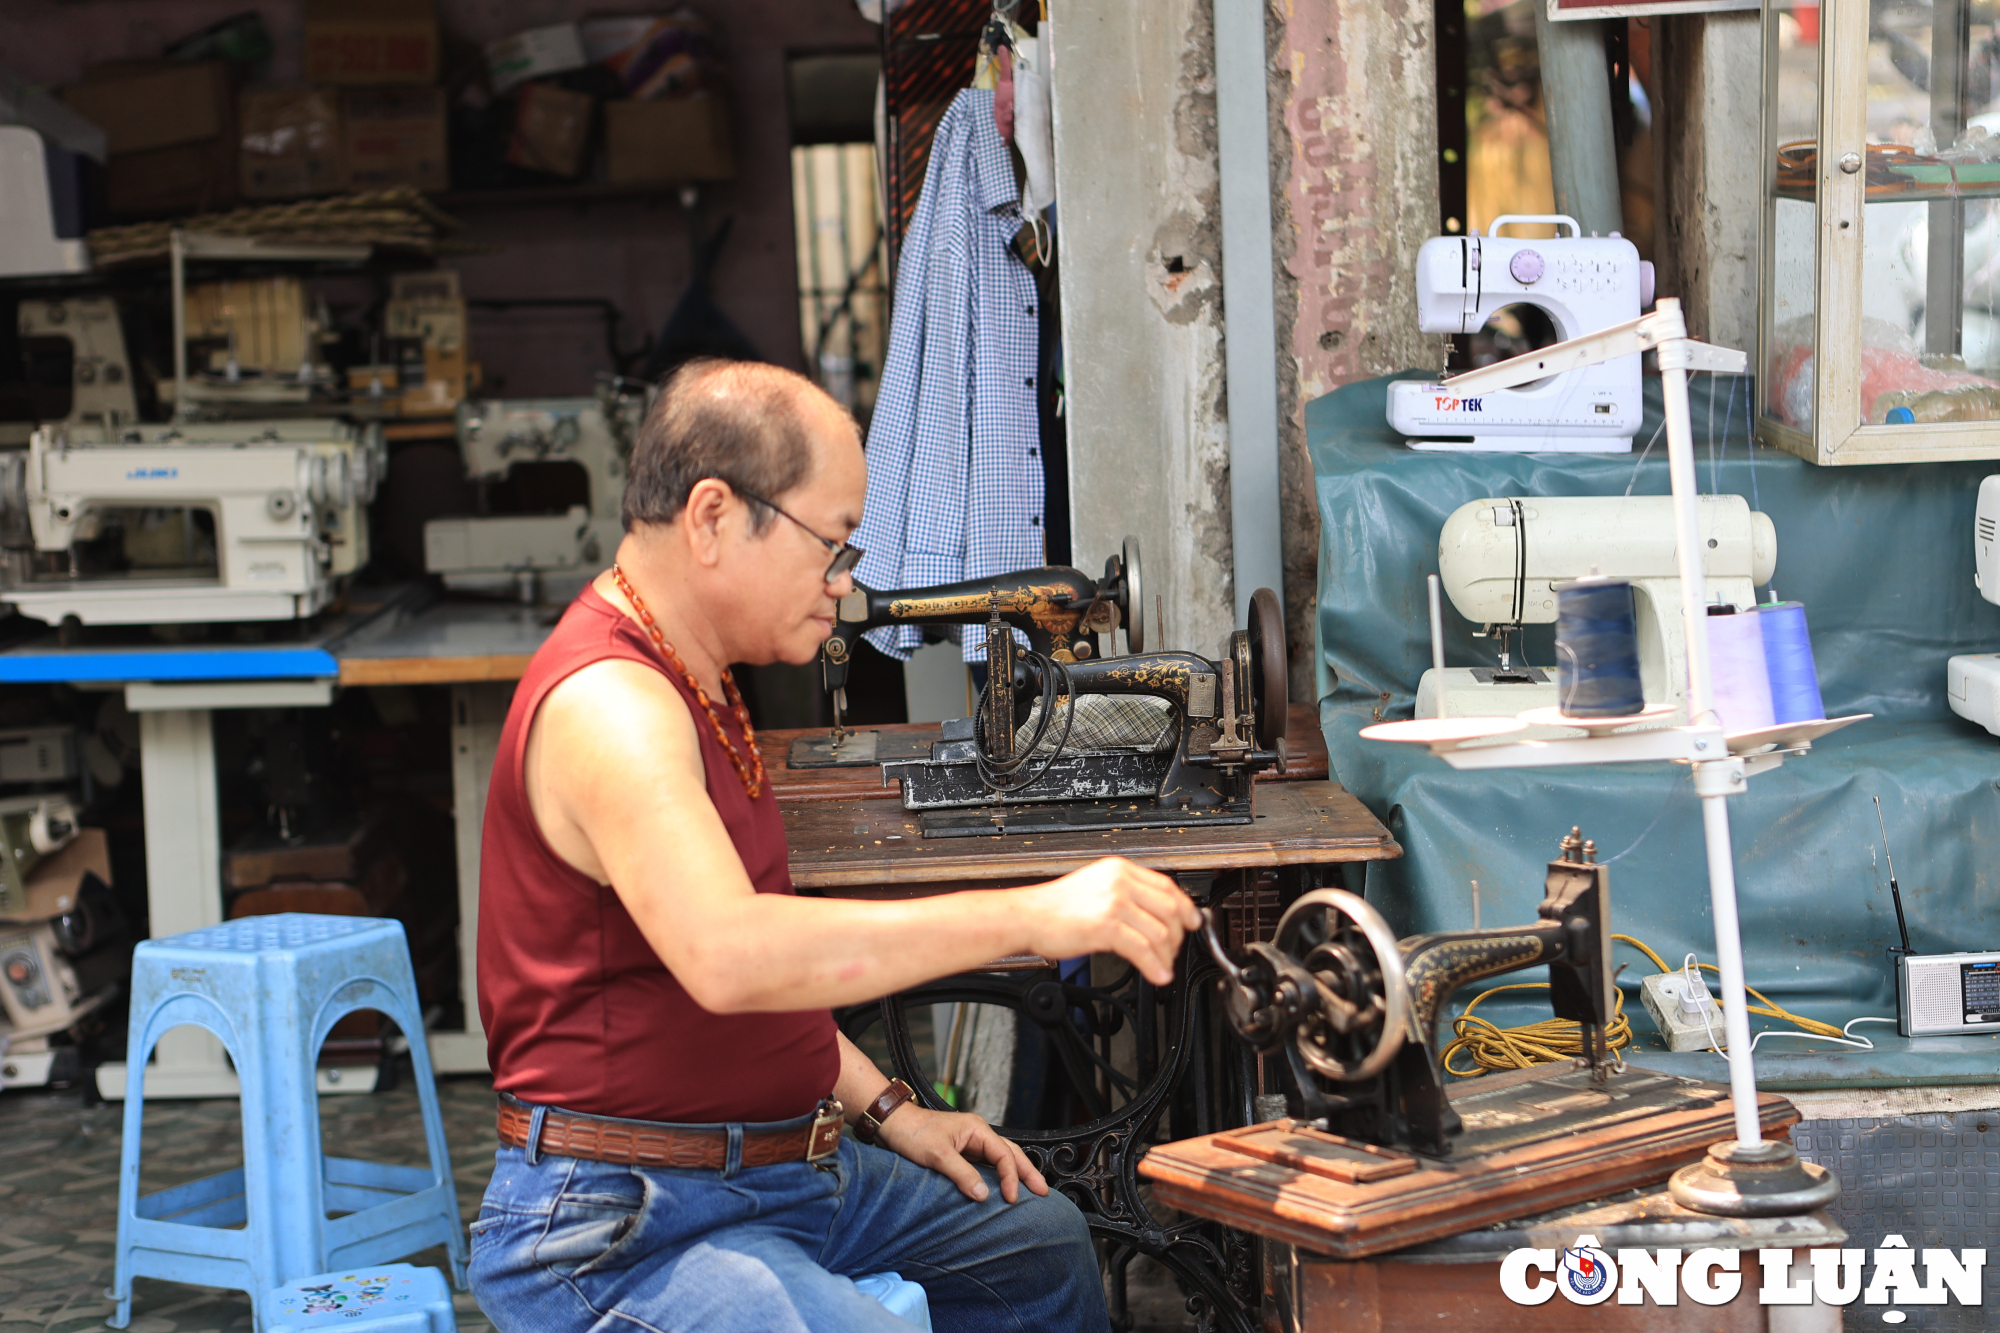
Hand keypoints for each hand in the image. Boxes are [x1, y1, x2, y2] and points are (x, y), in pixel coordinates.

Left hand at [874, 1104, 1048, 1202]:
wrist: (892, 1124)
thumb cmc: (912, 1133)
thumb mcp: (937, 1155)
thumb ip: (962, 1174)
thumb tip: (983, 1195)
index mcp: (977, 1129)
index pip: (1003, 1155)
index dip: (1010, 1177)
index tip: (1011, 1198)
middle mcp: (978, 1134)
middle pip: (1010, 1153)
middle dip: (1027, 1172)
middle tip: (1044, 1192)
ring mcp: (971, 1142)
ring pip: (1001, 1158)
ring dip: (1016, 1173)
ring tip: (1032, 1189)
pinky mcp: (962, 1151)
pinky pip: (987, 1163)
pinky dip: (999, 1174)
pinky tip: (1003, 1186)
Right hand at [1017, 857, 1200, 985]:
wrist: (1027, 916)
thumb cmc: (1055, 907)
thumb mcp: (1094, 886)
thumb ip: (1124, 892)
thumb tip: (1153, 912)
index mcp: (1119, 869)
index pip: (1166, 885)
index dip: (1184, 907)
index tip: (1192, 921)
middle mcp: (1120, 882)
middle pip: (1169, 909)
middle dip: (1178, 935)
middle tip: (1174, 951)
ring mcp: (1114, 903)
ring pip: (1160, 932)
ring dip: (1167, 956)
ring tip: (1163, 967)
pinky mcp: (1107, 926)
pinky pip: (1143, 950)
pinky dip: (1155, 967)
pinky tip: (1157, 975)